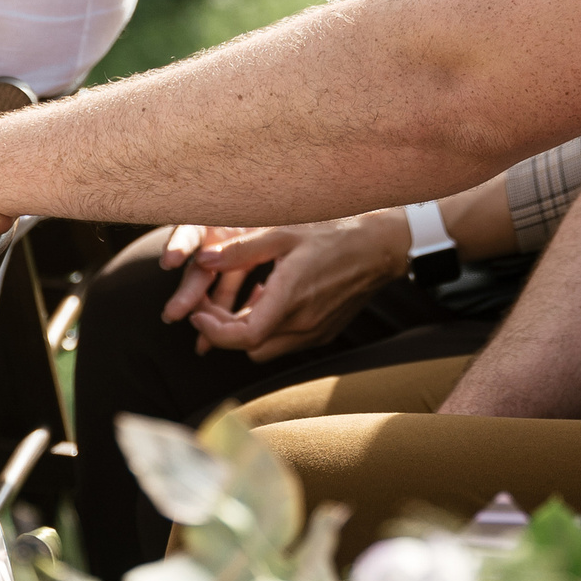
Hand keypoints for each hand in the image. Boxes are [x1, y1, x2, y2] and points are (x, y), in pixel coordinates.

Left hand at [156, 210, 412, 363]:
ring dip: (246, 330)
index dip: (214, 330)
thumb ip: (241, 249)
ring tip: (242, 297)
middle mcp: (303, 323)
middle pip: (249, 345)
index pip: (243, 337)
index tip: (198, 313)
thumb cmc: (334, 232)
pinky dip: (268, 328)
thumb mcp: (283, 232)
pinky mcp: (323, 333)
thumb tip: (203, 259)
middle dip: (223, 328)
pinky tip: (269, 298)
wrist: (381, 247)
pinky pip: (285, 342)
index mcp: (290, 297)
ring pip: (266, 348)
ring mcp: (315, 332)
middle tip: (210, 301)